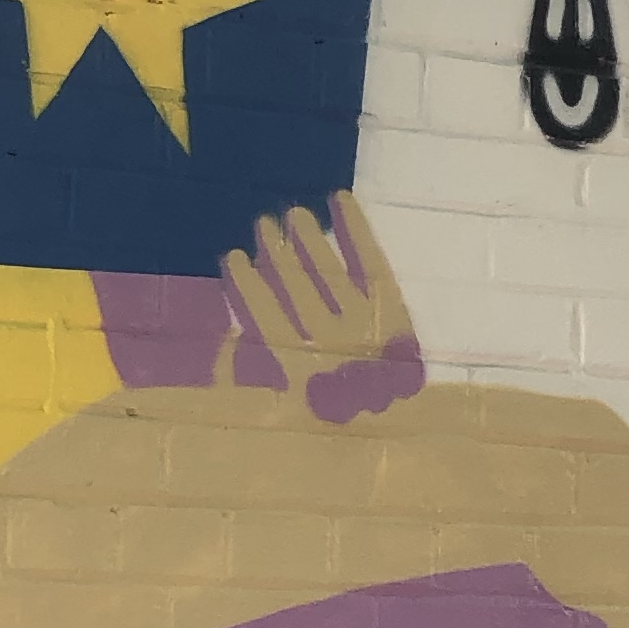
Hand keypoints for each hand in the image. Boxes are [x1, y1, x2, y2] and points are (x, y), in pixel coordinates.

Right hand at [215, 194, 424, 422]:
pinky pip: (370, 262)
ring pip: (330, 275)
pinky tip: (339, 199)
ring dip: (309, 242)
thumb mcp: (283, 407)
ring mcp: (366, 325)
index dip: (248, 288)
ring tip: (293, 215)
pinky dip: (355, 230)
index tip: (231, 257)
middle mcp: (334, 346)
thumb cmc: (328, 411)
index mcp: (302, 373)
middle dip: (278, 256)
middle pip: (299, 292)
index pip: (268, 321)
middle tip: (262, 224)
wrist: (400, 428)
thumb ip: (255, 375)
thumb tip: (228, 344)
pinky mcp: (393, 310)